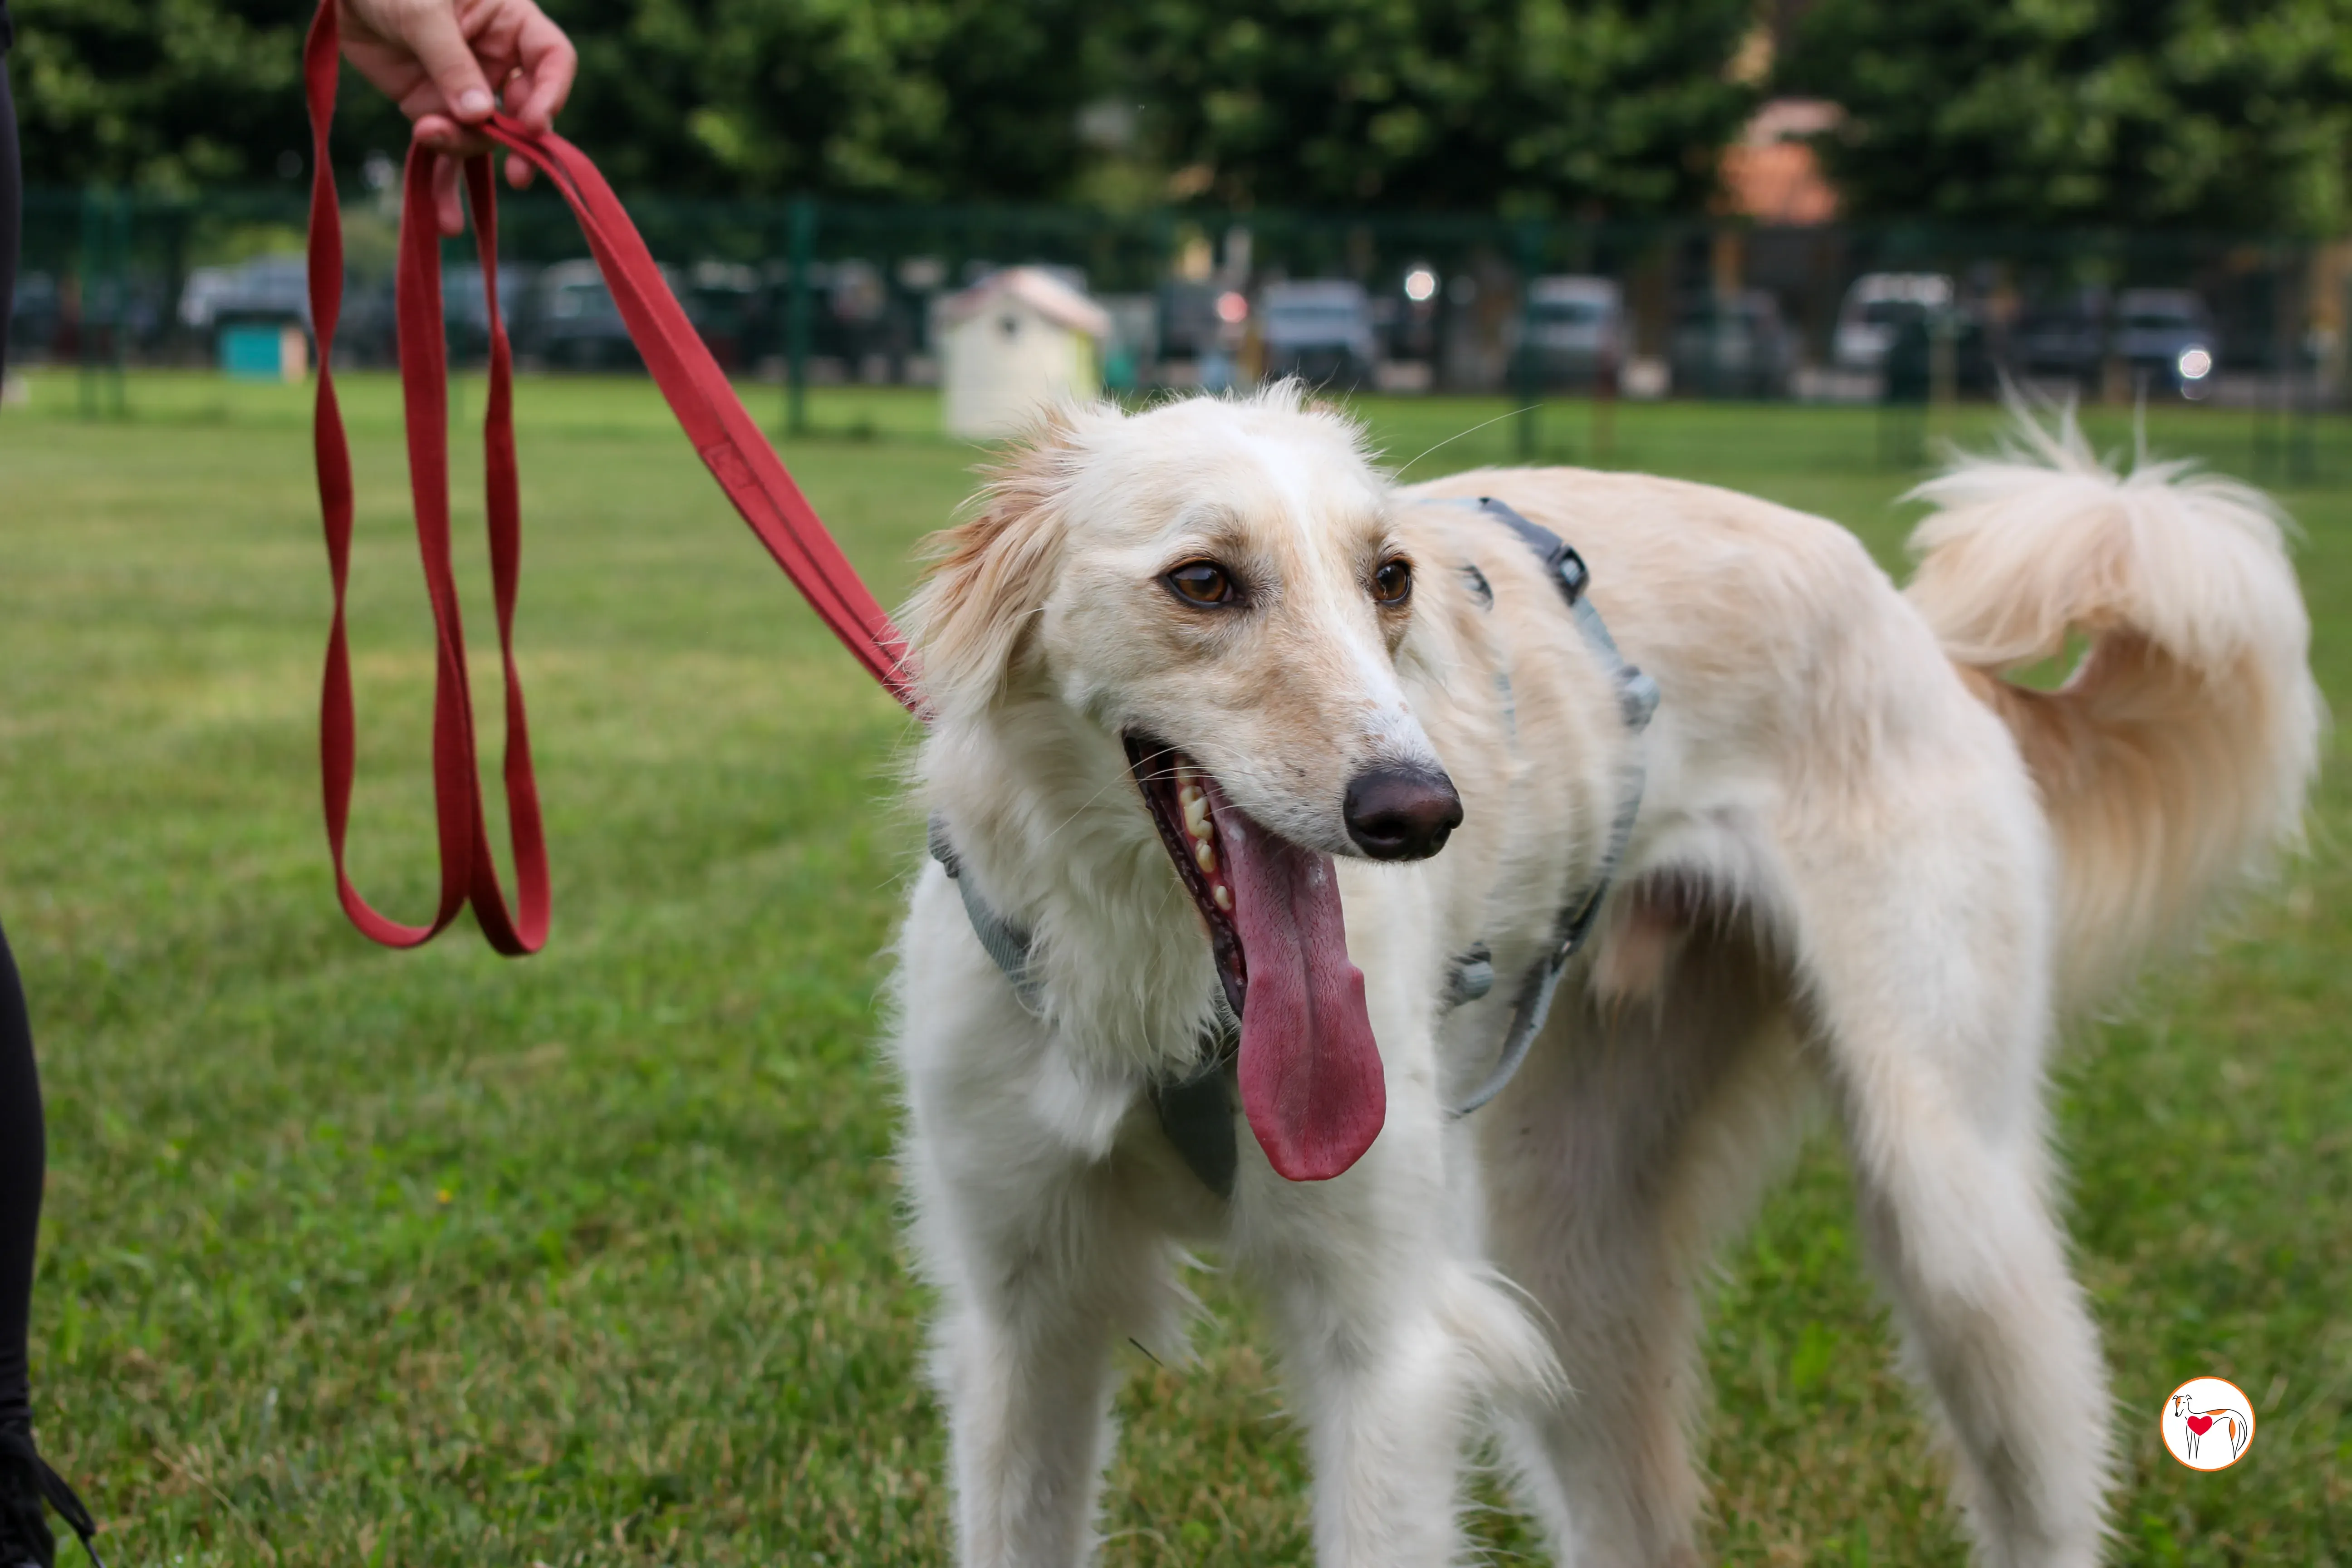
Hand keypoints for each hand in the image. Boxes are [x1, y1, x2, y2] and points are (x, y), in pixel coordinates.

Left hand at [338, 0, 577, 235]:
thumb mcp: (423, 11)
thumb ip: (450, 61)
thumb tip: (477, 115)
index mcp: (509, 23)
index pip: (551, 60)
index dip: (551, 93)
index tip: (534, 124)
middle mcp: (496, 61)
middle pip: (524, 110)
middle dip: (518, 144)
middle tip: (517, 175)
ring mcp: (465, 89)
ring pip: (483, 137)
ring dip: (462, 148)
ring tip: (427, 135)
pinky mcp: (433, 110)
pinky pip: (446, 151)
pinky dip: (443, 186)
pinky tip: (445, 221)